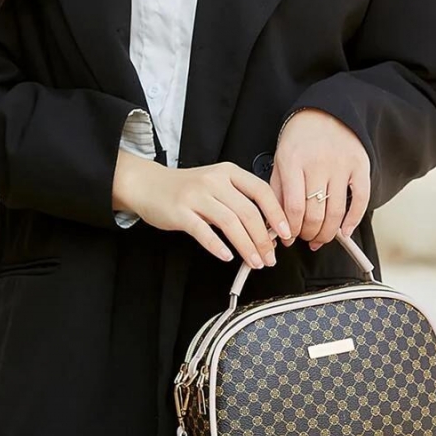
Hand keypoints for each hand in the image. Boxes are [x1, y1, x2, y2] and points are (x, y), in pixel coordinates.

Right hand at [112, 153, 292, 267]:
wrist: (148, 185)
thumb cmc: (187, 188)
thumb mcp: (217, 184)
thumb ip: (239, 200)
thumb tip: (268, 229)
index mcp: (229, 172)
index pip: (261, 191)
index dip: (277, 214)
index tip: (286, 234)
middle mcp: (214, 181)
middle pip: (248, 212)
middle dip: (263, 239)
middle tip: (271, 257)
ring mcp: (196, 196)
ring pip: (230, 223)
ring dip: (246, 246)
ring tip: (255, 263)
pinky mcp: (180, 212)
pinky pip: (203, 231)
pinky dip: (218, 246)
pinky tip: (227, 257)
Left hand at [271, 108, 369, 249]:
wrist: (326, 112)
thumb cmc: (299, 140)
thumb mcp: (280, 161)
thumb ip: (278, 193)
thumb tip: (277, 227)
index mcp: (293, 161)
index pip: (294, 207)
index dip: (292, 230)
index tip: (289, 238)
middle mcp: (318, 163)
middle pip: (315, 213)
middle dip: (309, 234)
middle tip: (305, 238)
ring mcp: (341, 165)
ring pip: (336, 212)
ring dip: (328, 233)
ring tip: (321, 238)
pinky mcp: (360, 166)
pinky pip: (361, 200)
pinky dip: (353, 220)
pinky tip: (344, 232)